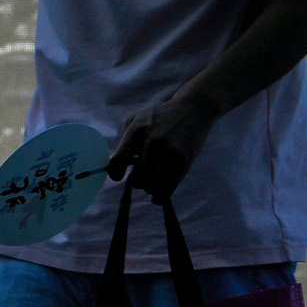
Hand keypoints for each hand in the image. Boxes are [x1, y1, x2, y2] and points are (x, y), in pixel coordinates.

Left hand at [109, 89, 225, 199]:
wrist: (193, 109)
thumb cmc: (161, 116)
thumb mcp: (137, 119)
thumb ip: (124, 141)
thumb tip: (113, 167)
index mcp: (137, 130)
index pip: (118, 161)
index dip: (116, 174)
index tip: (119, 176)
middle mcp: (152, 141)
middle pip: (136, 178)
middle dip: (137, 181)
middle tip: (142, 176)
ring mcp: (169, 152)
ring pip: (152, 186)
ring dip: (149, 188)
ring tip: (152, 181)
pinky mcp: (184, 161)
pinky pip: (167, 189)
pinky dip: (160, 196)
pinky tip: (158, 194)